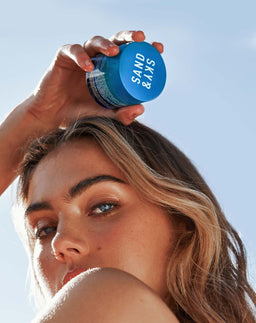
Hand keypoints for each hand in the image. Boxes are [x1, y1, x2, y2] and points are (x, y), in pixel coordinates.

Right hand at [27, 30, 163, 127]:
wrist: (53, 118)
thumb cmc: (80, 115)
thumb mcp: (103, 116)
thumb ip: (119, 115)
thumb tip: (142, 109)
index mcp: (111, 72)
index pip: (130, 56)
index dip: (144, 49)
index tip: (158, 49)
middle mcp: (98, 62)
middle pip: (115, 41)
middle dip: (129, 37)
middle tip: (141, 38)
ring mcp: (81, 58)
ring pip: (95, 41)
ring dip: (106, 43)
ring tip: (115, 51)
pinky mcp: (64, 58)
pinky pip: (73, 51)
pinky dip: (80, 56)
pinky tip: (87, 66)